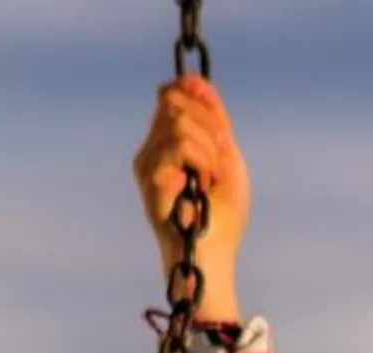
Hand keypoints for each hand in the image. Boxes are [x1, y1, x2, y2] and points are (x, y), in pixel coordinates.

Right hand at [132, 75, 248, 320]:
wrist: (215, 254)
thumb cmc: (221, 213)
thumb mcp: (225, 154)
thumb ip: (212, 117)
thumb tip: (194, 80)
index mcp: (166, 143)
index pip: (172, 95)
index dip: (197, 97)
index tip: (220, 127)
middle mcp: (151, 151)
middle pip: (175, 102)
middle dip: (208, 126)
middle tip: (219, 160)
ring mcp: (147, 166)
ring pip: (178, 123)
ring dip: (208, 150)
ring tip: (211, 179)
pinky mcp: (150, 181)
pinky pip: (178, 146)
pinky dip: (202, 162)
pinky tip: (202, 187)